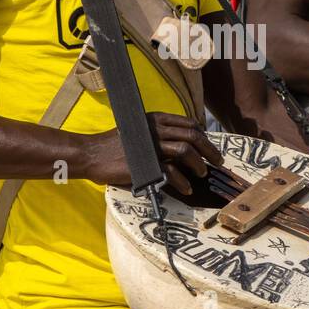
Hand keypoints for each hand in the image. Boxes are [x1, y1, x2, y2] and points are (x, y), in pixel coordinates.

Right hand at [83, 114, 222, 193]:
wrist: (91, 154)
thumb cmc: (113, 145)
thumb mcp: (138, 133)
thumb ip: (158, 135)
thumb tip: (181, 147)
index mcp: (155, 119)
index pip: (188, 123)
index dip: (203, 135)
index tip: (209, 147)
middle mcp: (155, 128)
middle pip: (193, 135)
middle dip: (209, 150)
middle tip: (217, 161)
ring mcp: (151, 145)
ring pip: (186, 151)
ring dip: (199, 164)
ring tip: (202, 174)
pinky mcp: (145, 163)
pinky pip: (171, 172)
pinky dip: (182, 182)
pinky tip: (186, 189)